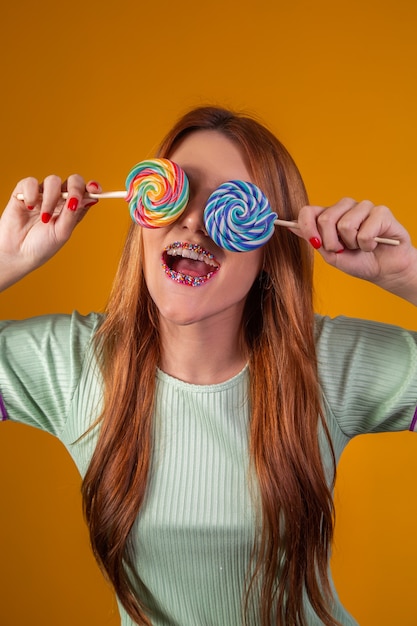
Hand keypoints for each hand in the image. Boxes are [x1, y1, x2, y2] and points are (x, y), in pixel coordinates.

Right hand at [0, 174, 100, 290]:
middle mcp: (59, 200)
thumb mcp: (62, 232)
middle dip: (75, 188)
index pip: (86, 192)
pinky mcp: (24, 192)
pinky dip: (32, 193)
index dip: (92, 187)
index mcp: (72, 209)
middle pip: (73, 181)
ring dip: (51, 199)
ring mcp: (42, 195)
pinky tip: (30, 207)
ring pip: (53, 181)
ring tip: (44, 218)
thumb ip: (73, 214)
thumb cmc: (41, 246)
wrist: (18, 253)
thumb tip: (90, 198)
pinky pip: (31, 182)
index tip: (95, 189)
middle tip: (71, 203)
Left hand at [295, 197, 416, 304]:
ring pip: (345, 225)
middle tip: (344, 249)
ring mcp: (363, 207)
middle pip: (325, 219)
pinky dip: (368, 245)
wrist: (383, 270)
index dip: (307, 227)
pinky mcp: (381, 212)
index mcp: (329, 215)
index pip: (309, 211)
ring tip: (361, 246)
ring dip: (352, 244)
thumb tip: (290, 226)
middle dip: (332, 242)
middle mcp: (345, 207)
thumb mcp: (330, 255)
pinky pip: (365, 231)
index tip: (315, 243)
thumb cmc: (358, 261)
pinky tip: (374, 244)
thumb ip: (313, 239)